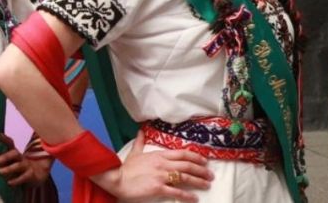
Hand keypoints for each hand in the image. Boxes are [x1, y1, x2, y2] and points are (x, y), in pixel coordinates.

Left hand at [0, 135, 50, 185]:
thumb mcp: (14, 160)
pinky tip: (10, 182)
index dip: (5, 140)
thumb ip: (6, 151)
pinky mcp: (31, 176)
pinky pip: (24, 178)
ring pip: (18, 166)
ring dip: (9, 169)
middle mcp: (22, 158)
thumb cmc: (22, 166)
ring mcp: (27, 167)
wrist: (38, 175)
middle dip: (6, 156)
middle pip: (15, 154)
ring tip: (0, 171)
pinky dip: (16, 180)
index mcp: (16, 154)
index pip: (10, 144)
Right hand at [90, 131, 213, 202]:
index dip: (195, 157)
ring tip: (207, 184)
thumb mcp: (134, 153)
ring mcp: (161, 175)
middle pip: (187, 165)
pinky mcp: (158, 187)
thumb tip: (140, 131)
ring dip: (198, 181)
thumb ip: (140, 142)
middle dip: (201, 170)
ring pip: (185, 177)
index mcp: (158, 155)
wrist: (117, 179)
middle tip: (210, 175)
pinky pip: (176, 192)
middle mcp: (163, 164)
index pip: (182, 153)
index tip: (204, 161)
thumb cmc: (125, 168)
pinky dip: (187, 195)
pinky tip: (194, 198)